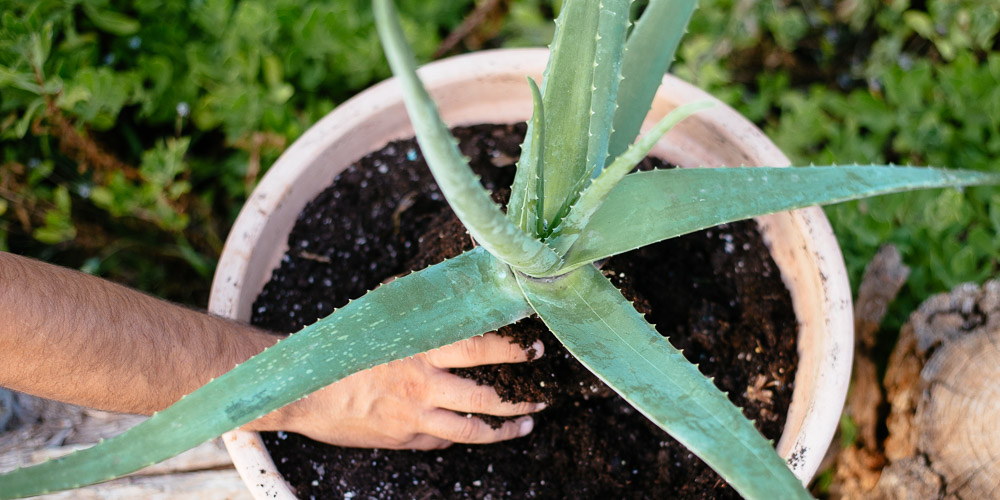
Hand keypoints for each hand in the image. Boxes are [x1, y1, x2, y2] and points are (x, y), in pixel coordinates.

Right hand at [252, 333, 544, 449]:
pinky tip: (472, 431)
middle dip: (521, 396)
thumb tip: (449, 303)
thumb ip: (417, 316)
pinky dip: (459, 436)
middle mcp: (424, 384)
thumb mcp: (382, 321)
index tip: (534, 348)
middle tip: (543, 395)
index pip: (481, 347)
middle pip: (487, 395)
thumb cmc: (342, 348)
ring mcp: (415, 416)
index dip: (512, 349)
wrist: (303, 389)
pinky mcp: (404, 439)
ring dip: (504, 428)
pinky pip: (441, 441)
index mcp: (421, 349)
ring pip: (472, 429)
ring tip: (526, 424)